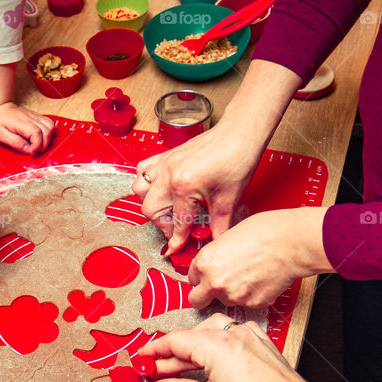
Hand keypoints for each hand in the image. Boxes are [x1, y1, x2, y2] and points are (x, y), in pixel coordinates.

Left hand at [0, 101, 54, 154]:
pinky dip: (48, 133)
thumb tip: (28, 150)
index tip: (31, 152)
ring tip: (36, 145)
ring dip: (47, 140)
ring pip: (51, 128)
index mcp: (21, 123)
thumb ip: (15, 143)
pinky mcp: (38, 117)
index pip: (37, 133)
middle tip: (32, 150)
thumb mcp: (0, 135)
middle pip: (47, 132)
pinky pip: (50, 124)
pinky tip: (40, 138)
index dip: (36, 146)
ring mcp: (36, 117)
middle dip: (42, 145)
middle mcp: (31, 118)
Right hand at [132, 120, 261, 252]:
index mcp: (183, 186)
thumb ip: (219, 227)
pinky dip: (147, 182)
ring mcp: (165, 162)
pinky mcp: (167, 155)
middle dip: (163, 224)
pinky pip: (143, 170)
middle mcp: (169, 173)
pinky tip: (162, 189)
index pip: (177, 222)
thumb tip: (214, 243)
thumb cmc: (237, 159)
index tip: (175, 248)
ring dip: (152, 203)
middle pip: (151, 209)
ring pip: (140, 189)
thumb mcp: (229, 201)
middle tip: (178, 229)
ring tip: (168, 209)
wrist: (240, 133)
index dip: (177, 240)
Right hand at [136, 312, 308, 381]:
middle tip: (156, 372)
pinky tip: (211, 357)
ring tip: (182, 366)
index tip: (143, 359)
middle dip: (171, 355)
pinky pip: (231, 332)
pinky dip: (216, 342)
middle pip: (190, 337)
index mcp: (216, 345)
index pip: (175, 341)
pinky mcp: (259, 341)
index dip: (154, 351)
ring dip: (193, 346)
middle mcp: (232, 333)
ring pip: (210, 331)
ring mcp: (248, 334)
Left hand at [187, 207, 330, 310]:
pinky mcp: (252, 304)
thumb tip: (214, 263)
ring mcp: (233, 296)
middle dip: (204, 295)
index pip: (191, 278)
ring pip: (224, 301)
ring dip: (232, 293)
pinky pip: (245, 303)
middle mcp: (215, 282)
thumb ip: (216, 255)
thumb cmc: (266, 232)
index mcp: (206, 262)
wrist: (291, 242)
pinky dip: (250, 295)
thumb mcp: (229, 236)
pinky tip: (259, 279)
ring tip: (248, 275)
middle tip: (215, 288)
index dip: (201, 276)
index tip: (206, 276)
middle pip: (197, 300)